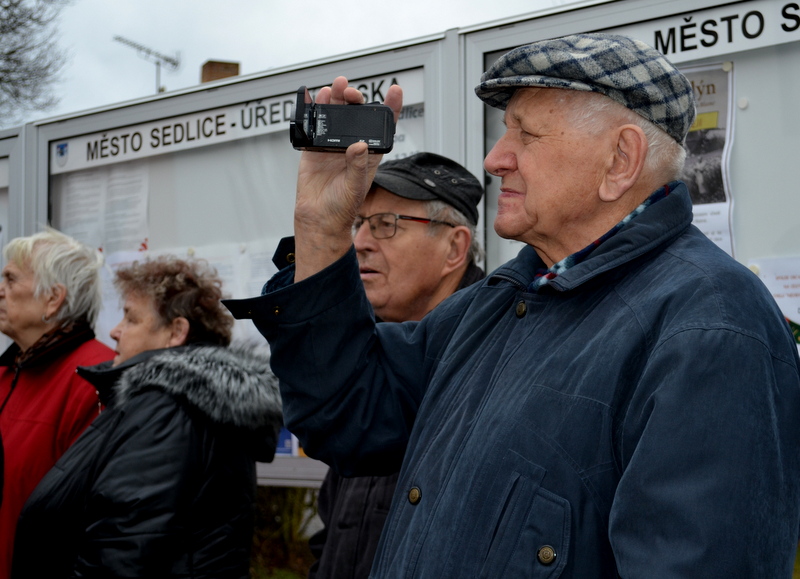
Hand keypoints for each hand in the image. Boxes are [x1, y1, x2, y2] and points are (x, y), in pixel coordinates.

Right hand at [294, 76, 402, 281]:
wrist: (318, 218)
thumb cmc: (342, 207)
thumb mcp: (355, 187)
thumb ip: (357, 166)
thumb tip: (359, 145)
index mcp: (369, 154)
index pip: (383, 127)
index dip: (390, 107)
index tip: (395, 90)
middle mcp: (351, 146)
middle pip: (356, 115)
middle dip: (355, 99)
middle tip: (350, 92)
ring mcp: (332, 145)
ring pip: (336, 115)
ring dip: (336, 99)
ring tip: (335, 87)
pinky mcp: (314, 148)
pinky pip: (315, 125)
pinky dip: (315, 111)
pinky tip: (315, 98)